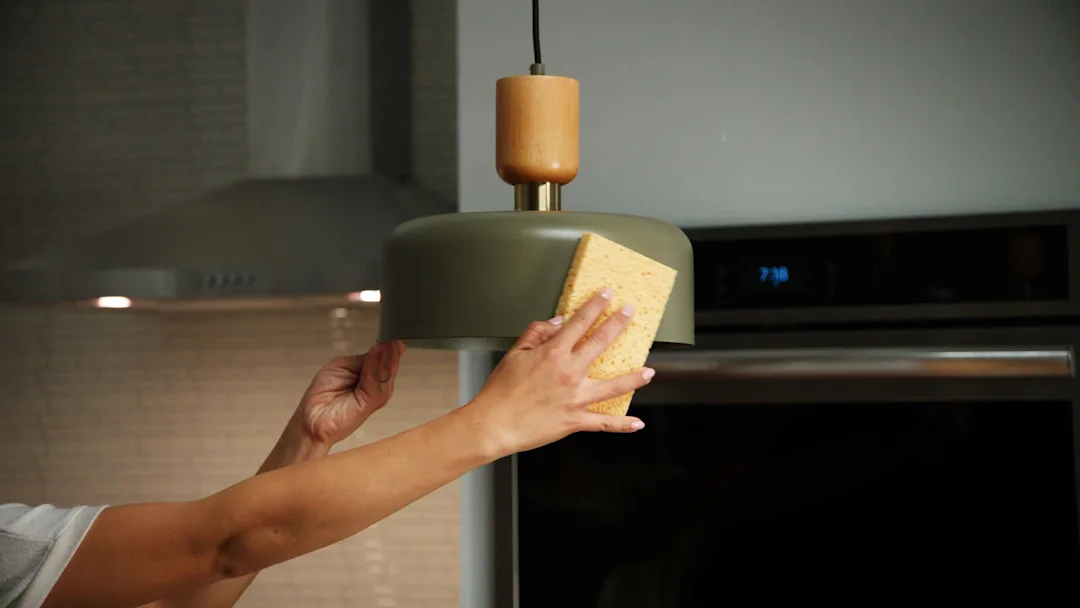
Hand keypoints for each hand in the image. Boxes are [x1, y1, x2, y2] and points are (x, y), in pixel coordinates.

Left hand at [298, 341, 406, 446]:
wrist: (311, 420)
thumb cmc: (323, 396)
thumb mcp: (342, 367)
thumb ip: (364, 360)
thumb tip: (382, 345)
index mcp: (372, 375)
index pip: (386, 356)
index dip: (389, 343)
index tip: (392, 329)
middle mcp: (379, 385)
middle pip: (390, 362)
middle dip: (390, 348)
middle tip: (391, 334)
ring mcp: (378, 394)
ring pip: (388, 370)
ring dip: (387, 354)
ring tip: (386, 341)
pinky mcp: (372, 402)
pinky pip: (378, 380)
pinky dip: (378, 365)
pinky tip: (378, 352)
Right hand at [466, 287, 653, 456]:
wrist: (494, 424)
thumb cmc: (500, 391)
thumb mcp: (514, 353)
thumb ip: (536, 333)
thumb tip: (557, 323)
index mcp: (554, 354)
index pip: (580, 322)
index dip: (595, 306)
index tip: (607, 295)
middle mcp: (569, 373)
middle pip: (601, 343)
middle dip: (618, 324)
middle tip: (630, 312)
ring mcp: (575, 398)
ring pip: (614, 386)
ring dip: (634, 378)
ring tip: (650, 372)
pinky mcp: (575, 420)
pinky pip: (604, 423)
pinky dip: (622, 425)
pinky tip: (637, 423)